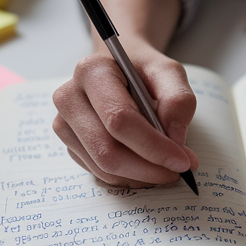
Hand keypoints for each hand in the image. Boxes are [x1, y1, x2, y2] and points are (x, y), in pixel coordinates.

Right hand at [52, 40, 198, 187]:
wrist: (118, 70)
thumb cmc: (142, 70)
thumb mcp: (169, 72)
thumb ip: (178, 100)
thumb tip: (174, 140)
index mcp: (92, 72)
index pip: (118, 119)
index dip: (152, 146)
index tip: (181, 160)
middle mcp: (70, 98)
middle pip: (106, 150)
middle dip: (147, 168)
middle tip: (177, 171)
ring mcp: (65, 123)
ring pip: (102, 167)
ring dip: (140, 175)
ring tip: (165, 167)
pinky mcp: (69, 143)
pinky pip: (98, 172)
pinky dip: (128, 176)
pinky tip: (145, 164)